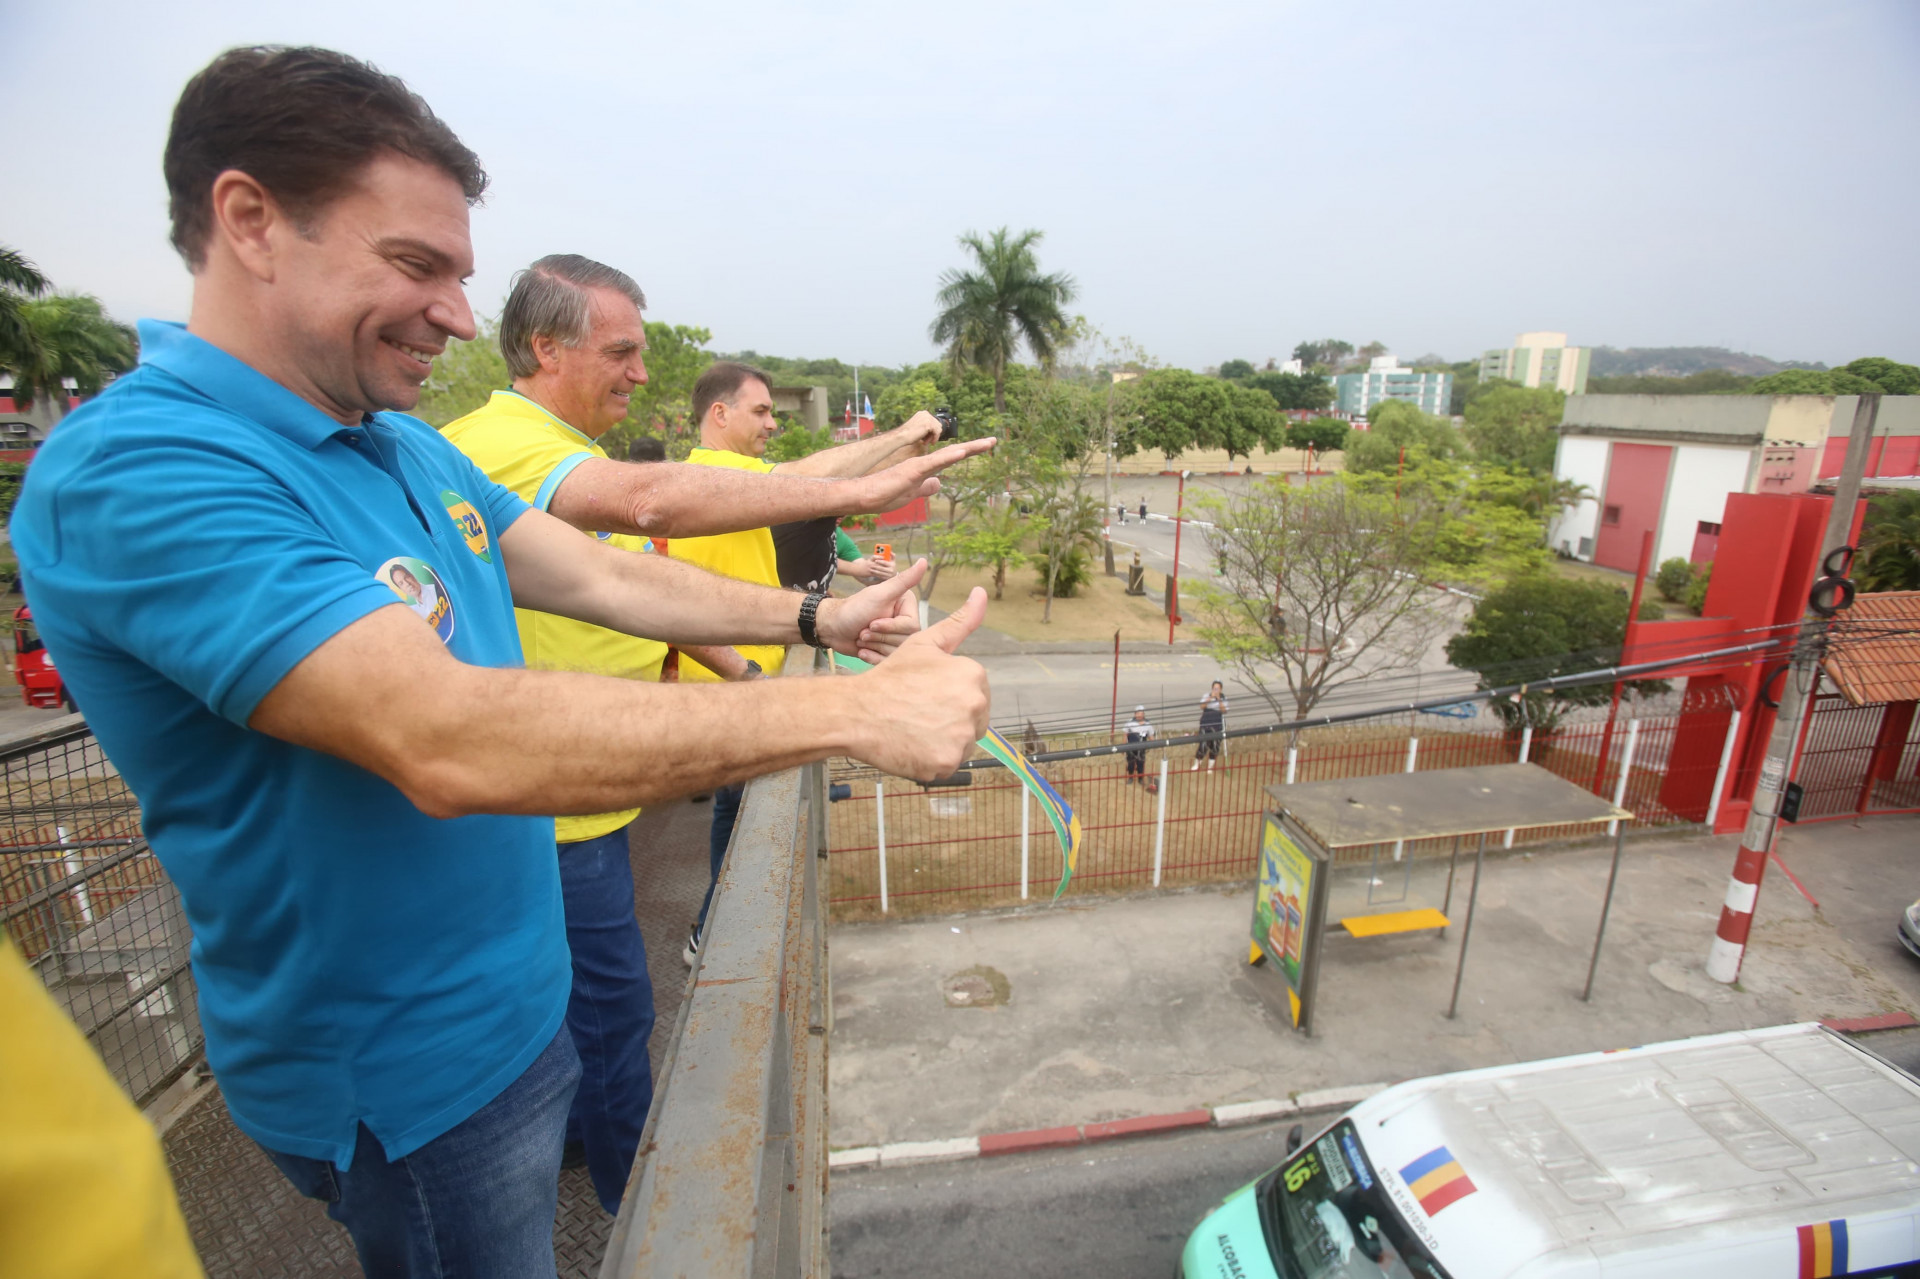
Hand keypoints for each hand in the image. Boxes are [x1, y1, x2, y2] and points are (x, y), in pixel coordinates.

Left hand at [816, 559, 927, 661]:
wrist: (832, 627)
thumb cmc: (853, 609)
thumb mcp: (879, 595)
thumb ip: (903, 580)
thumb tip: (923, 561)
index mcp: (906, 607)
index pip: (911, 626)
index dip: (890, 627)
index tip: (872, 622)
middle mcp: (904, 621)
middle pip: (904, 641)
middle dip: (880, 637)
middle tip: (864, 630)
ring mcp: (894, 637)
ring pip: (896, 652)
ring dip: (874, 646)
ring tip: (861, 638)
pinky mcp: (885, 651)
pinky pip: (887, 661)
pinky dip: (872, 657)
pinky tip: (862, 650)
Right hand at [846, 588, 990, 781]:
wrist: (856, 711)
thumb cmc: (889, 677)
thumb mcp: (924, 643)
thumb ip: (960, 621)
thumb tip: (981, 592)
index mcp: (973, 674)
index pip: (974, 694)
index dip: (949, 696)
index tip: (925, 696)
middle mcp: (975, 704)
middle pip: (972, 720)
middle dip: (950, 719)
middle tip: (918, 714)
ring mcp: (962, 736)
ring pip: (961, 743)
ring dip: (942, 741)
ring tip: (914, 730)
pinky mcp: (947, 762)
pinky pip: (947, 764)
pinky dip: (931, 760)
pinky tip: (912, 746)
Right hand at [857, 436, 997, 513]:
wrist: (861, 496)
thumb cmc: (883, 495)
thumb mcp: (912, 493)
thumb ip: (925, 487)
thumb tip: (939, 483)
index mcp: (923, 470)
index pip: (949, 460)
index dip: (966, 453)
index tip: (983, 447)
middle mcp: (922, 464)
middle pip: (953, 454)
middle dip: (974, 447)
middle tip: (993, 441)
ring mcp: (917, 466)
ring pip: (947, 455)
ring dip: (968, 449)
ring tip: (987, 443)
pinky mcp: (911, 471)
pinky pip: (933, 463)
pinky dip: (949, 457)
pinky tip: (962, 452)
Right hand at [895, 412, 944, 452]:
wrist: (902, 436)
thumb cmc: (908, 434)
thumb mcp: (918, 427)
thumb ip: (925, 426)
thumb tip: (934, 431)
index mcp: (923, 413)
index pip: (934, 422)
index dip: (932, 431)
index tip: (928, 438)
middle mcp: (926, 413)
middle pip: (937, 425)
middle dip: (933, 434)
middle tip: (927, 441)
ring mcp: (928, 418)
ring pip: (938, 429)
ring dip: (933, 437)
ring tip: (926, 442)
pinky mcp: (929, 424)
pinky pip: (937, 433)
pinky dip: (935, 439)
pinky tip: (931, 443)